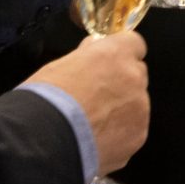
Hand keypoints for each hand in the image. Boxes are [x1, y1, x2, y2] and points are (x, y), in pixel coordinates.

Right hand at [26, 29, 148, 174]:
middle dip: (121, 82)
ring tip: (92, 123)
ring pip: (136, 104)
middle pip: (136, 74)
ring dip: (121, 109)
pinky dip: (119, 133)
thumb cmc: (45, 100)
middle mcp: (134, 77)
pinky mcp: (138, 134)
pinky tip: (96, 139)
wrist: (44, 140)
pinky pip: (133, 129)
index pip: (133, 43)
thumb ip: (85, 56)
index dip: (120, 53)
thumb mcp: (58, 67)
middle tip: (96, 96)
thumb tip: (93, 49)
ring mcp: (140, 107)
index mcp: (115, 54)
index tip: (108, 62)